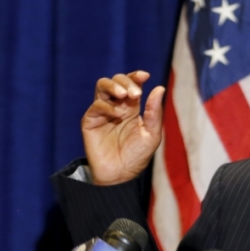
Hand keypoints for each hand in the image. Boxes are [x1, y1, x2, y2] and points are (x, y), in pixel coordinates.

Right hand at [82, 71, 164, 185]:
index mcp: (132, 107)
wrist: (120, 175)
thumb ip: (154, 112)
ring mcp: (102, 112)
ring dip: (113, 86)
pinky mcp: (90, 121)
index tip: (145, 76)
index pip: (132, 84)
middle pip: (117, 81)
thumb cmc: (137, 156)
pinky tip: (117, 115)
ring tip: (124, 95)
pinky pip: (96, 105)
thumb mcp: (151, 134)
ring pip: (102, 86)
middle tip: (135, 94)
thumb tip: (159, 88)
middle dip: (126, 82)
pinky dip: (107, 106)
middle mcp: (117, 106)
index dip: (136, 76)